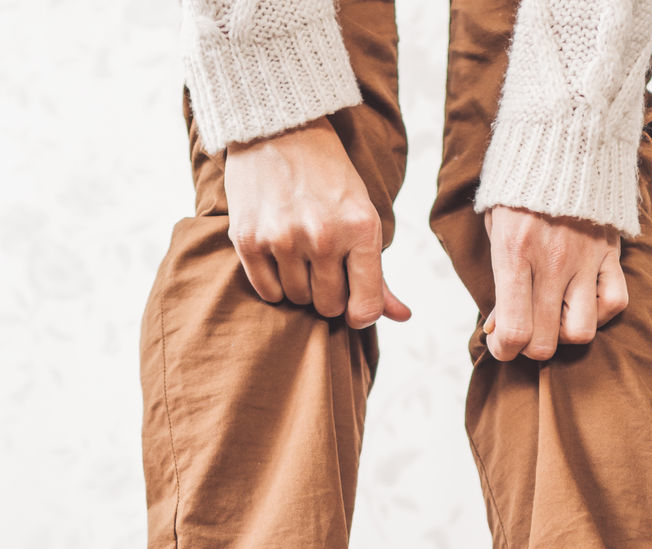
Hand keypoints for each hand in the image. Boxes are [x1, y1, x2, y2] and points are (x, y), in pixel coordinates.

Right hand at [224, 118, 410, 327]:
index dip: (359, 313)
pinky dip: (274, 282)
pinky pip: (268, 292)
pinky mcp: (248, 239)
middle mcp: (323, 236)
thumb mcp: (362, 216)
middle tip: (322, 263)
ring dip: (300, 284)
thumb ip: (377, 273)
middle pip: (328, 306)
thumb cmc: (328, 178)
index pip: (364, 307)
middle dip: (328, 293)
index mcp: (360, 229)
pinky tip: (278, 254)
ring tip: (299, 250)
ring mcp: (283, 238)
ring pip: (297, 299)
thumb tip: (402, 317)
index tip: (352, 303)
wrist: (278, 128)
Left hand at [482, 206, 628, 361]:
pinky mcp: (610, 252)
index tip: (502, 343)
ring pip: (581, 332)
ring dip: (565, 333)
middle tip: (527, 328)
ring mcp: (585, 259)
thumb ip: (498, 283)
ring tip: (556, 315)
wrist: (562, 140)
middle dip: (531, 347)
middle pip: (546, 342)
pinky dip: (599, 312)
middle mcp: (552, 262)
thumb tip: (497, 329)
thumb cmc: (519, 192)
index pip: (514, 332)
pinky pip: (614, 303)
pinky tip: (583, 300)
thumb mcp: (495, 231)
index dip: (505, 350)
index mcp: (515, 254)